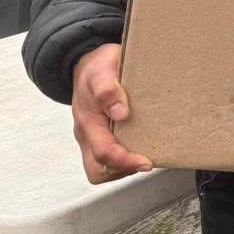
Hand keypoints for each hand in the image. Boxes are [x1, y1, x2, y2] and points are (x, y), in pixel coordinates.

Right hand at [71, 44, 152, 183]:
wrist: (86, 64)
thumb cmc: (97, 66)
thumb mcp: (103, 69)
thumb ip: (108, 89)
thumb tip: (120, 112)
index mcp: (88, 120)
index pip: (103, 151)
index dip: (125, 161)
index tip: (146, 162)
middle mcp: (86, 133)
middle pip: (97, 169)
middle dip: (122, 170)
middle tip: (146, 161)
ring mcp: (90, 137)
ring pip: (101, 168)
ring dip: (122, 168)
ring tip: (144, 156)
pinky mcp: (98, 137)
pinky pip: (106, 160)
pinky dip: (122, 161)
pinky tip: (138, 148)